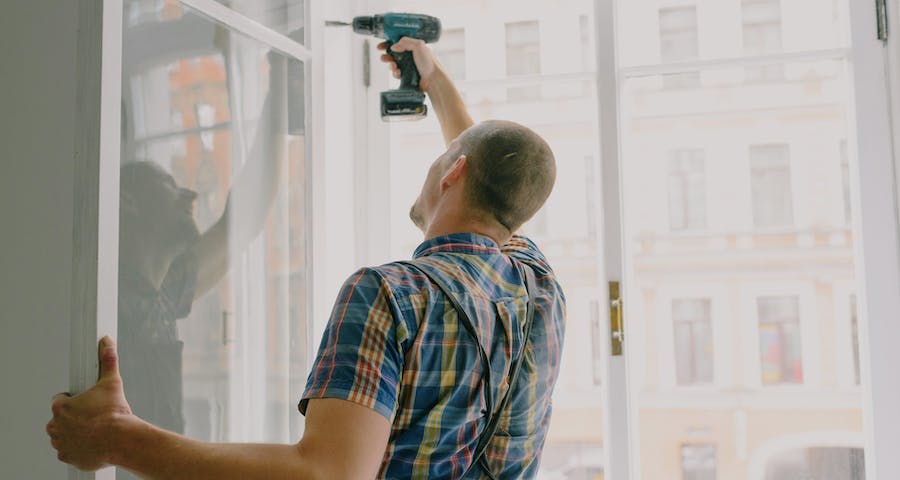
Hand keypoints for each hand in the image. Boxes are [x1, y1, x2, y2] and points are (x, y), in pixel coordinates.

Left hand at [46, 337, 134, 470]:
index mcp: (60, 407)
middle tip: (93, 416)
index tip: (86, 402)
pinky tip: (92, 442)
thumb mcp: (112, 383)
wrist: (123, 439)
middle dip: (74, 417)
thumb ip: (107, 361)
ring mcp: (61, 443)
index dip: (74, 400)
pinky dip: (78, 448)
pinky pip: (69, 451)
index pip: (60, 400)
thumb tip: (107, 343)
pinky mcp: (68, 457)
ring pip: (64, 435)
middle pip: (61, 418)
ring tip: (94, 429)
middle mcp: (56, 426)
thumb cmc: (115, 414)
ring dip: (75, 432)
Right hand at [378, 38, 441, 91]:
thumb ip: (406, 42)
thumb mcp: (419, 45)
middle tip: (383, 58)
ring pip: (394, 64)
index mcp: (414, 47)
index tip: (381, 46)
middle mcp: (411, 56)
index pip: (398, 42)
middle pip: (393, 54)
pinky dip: (395, 73)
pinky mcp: (407, 76)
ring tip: (393, 66)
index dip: (388, 43)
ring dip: (391, 65)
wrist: (433, 79)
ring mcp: (408, 66)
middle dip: (386, 56)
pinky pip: (397, 74)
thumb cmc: (429, 62)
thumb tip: (393, 46)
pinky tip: (398, 73)